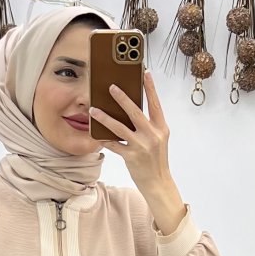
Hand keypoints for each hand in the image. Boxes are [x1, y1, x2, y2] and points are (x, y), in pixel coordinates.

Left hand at [89, 68, 169, 197]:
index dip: (151, 88)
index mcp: (161, 128)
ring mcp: (141, 146)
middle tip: (111, 87)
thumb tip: (130, 109)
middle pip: (135, 112)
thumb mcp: (158, 139)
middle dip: (122, 98)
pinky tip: (96, 134)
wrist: (159, 183)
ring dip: (104, 118)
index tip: (145, 72)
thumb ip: (148, 125)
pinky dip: (104, 139)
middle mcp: (152, 135)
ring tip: (93, 110)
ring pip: (119, 128)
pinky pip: (114, 145)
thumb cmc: (156, 159)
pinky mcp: (131, 157)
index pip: (155, 104)